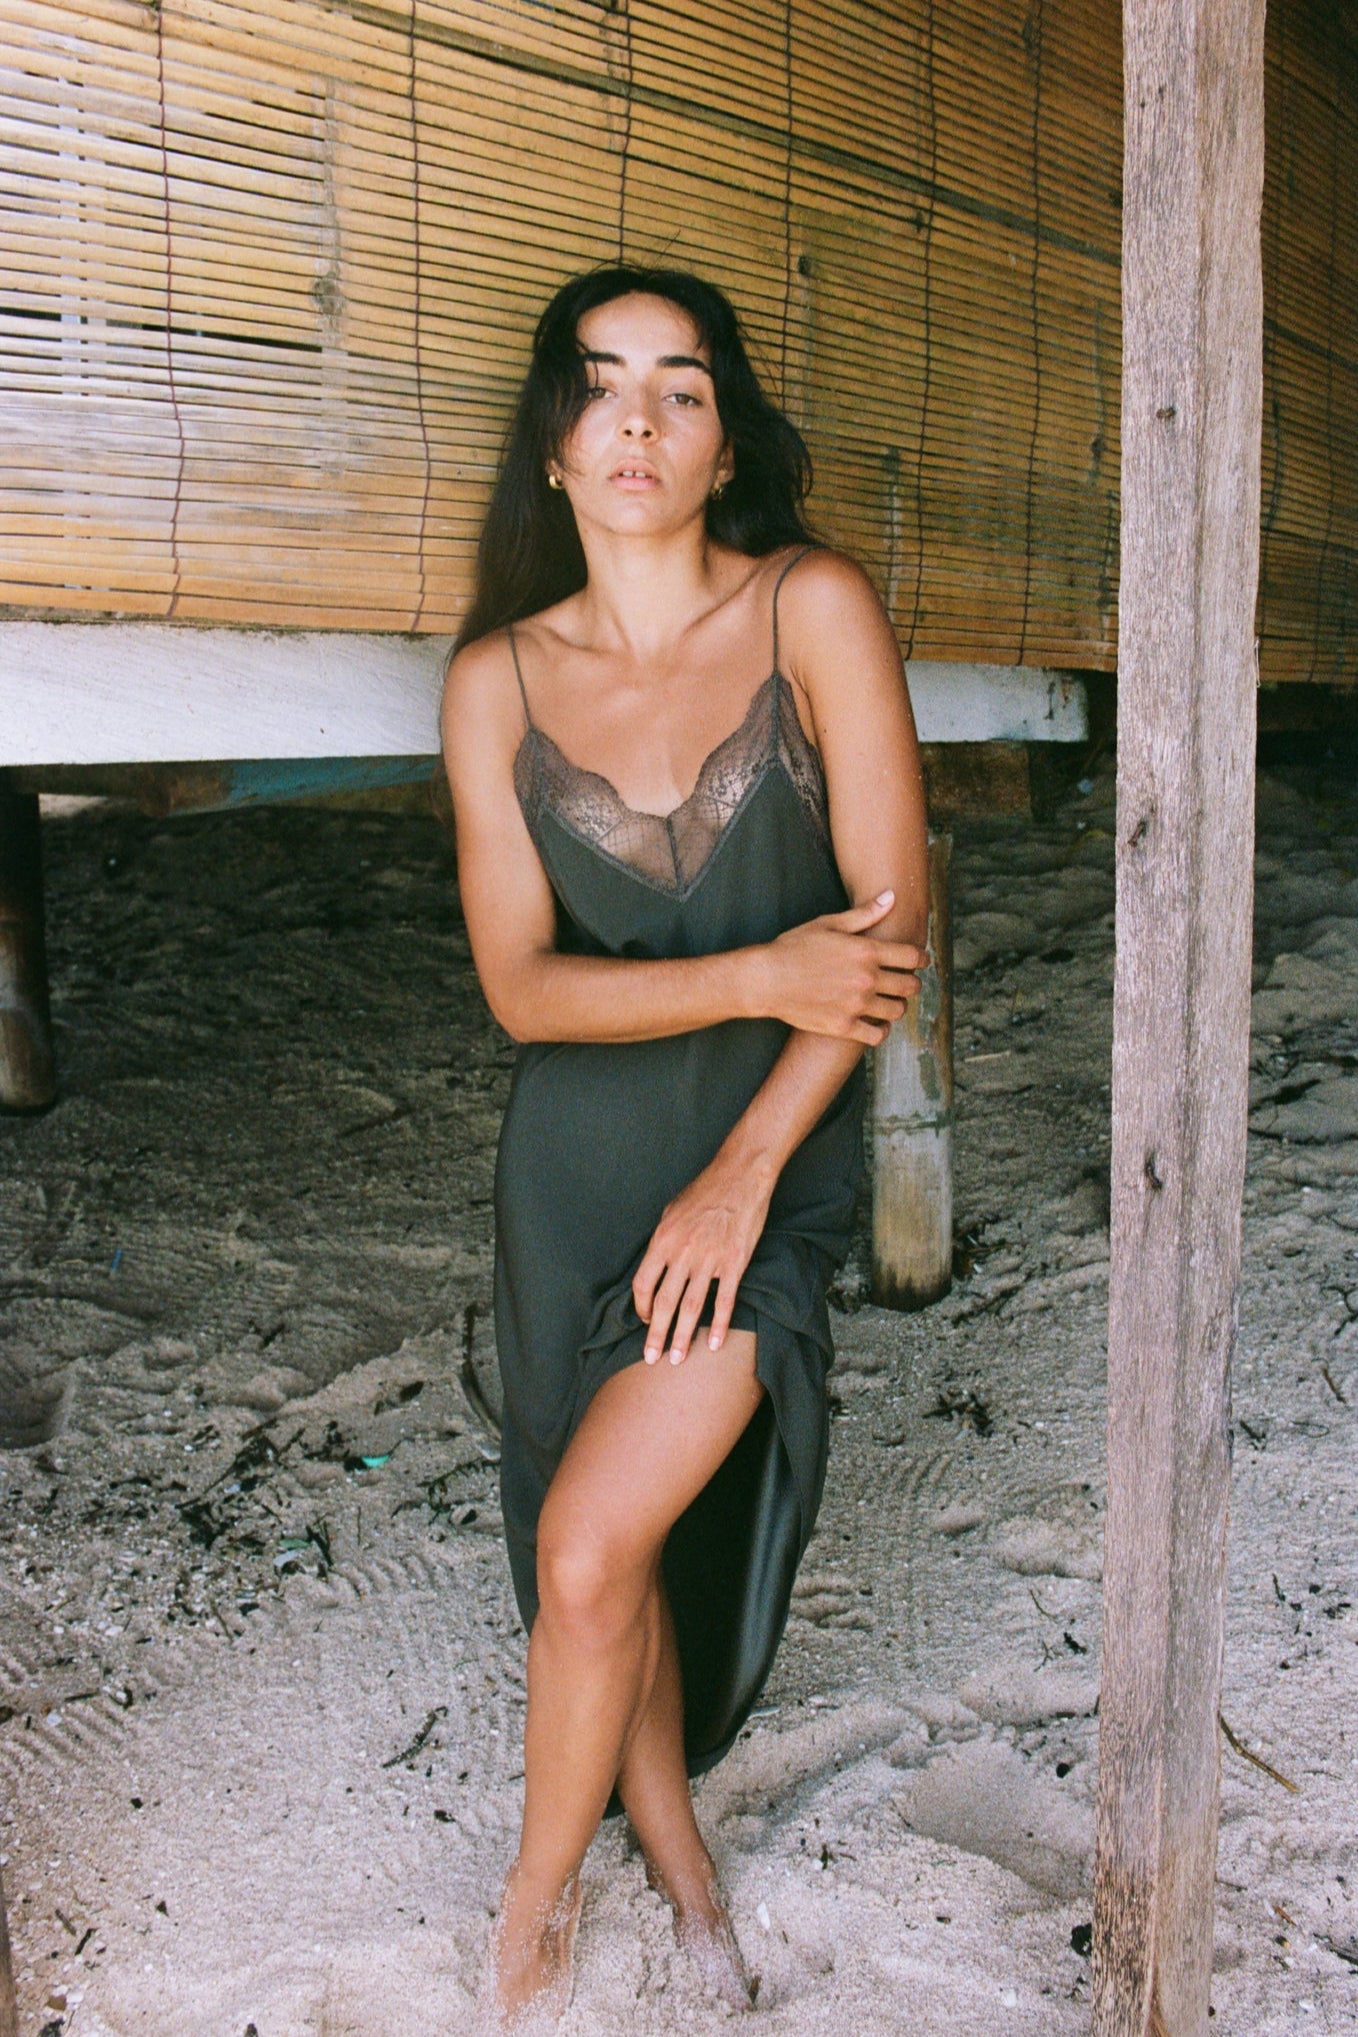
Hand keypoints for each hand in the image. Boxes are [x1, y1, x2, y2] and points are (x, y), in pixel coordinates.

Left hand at [633, 1149, 774, 1364]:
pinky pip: (724, 1300)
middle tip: (651, 1359)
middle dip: (656, 1335)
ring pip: (691, 1307)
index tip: (644, 1322)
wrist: (740, 1176)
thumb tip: (655, 1266)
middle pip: (664, 1303)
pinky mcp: (734, 1263)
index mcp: (663, 1240)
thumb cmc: (704, 1191)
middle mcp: (682, 1253)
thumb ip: (662, 1241)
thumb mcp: (671, 1211)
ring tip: (677, 1359)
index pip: (643, 1283)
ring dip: (682, 1337)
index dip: (641, 1307)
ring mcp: (709, 1260)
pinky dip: (718, 1325)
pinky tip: (713, 1343)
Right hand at [757, 891, 926, 1043]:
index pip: (912, 956)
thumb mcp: (829, 924)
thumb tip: (891, 897)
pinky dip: (881, 1030)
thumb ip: (864, 914)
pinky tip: (876, 1023)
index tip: (921, 961)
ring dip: (898, 1005)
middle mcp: (867, 979)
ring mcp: (857, 1005)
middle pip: (910, 985)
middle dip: (911, 983)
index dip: (922, 959)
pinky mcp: (844, 1026)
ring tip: (890, 1002)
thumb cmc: (794, 948)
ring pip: (898, 1011)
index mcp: (866, 951)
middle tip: (905, 982)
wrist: (766, 980)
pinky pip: (878, 1035)